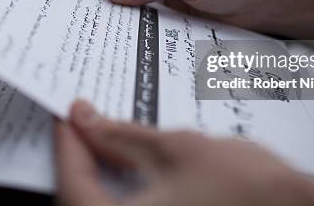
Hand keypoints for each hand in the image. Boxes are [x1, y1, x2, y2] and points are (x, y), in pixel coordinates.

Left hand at [55, 101, 313, 205]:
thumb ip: (122, 137)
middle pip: (84, 199)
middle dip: (82, 159)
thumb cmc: (247, 188)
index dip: (67, 145)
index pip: (73, 185)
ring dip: (102, 174)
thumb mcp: (175, 150)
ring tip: (108, 137)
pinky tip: (134, 163)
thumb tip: (85, 120)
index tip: (67, 116)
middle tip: (85, 123)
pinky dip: (124, 189)